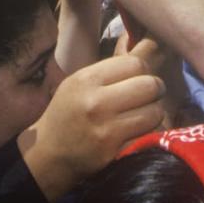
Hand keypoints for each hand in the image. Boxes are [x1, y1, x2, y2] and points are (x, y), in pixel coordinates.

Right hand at [18, 42, 165, 202]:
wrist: (48, 154)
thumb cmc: (68, 113)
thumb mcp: (79, 83)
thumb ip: (110, 69)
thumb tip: (149, 48)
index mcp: (87, 79)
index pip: (135, 63)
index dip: (144, 70)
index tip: (141, 77)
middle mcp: (96, 102)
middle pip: (150, 85)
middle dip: (155, 90)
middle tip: (150, 95)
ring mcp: (105, 128)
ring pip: (154, 112)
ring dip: (153, 112)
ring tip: (144, 114)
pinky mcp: (113, 150)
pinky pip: (147, 135)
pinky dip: (147, 132)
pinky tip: (137, 132)